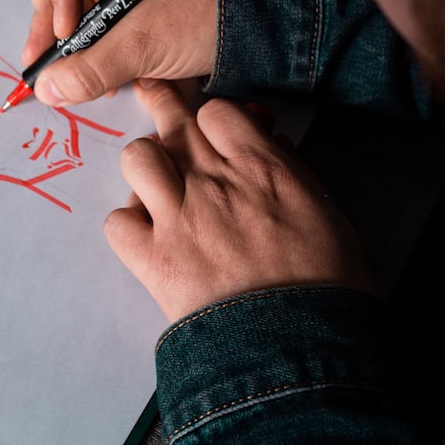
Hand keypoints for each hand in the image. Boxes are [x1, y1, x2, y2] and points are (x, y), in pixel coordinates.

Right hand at [20, 0, 216, 106]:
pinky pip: (88, 16)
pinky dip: (89, 46)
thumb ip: (91, 66)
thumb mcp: (146, 41)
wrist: (257, 28)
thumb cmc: (213, 11)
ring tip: (86, 75)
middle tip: (54, 63)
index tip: (68, 29)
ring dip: (72, 41)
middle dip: (53, 21)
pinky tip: (103, 72)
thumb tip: (47, 89)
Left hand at [105, 79, 376, 322]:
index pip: (216, 111)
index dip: (211, 117)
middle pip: (173, 122)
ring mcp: (179, 219)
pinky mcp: (153, 260)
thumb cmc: (325, 286)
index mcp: (261, 169)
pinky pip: (116, 222)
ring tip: (156, 185)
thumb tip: (273, 145)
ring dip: (144, 167)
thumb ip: (294, 174)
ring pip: (136, 158)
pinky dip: (127, 226)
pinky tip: (146, 237)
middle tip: (153, 96)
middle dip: (163, 107)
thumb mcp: (328, 215)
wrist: (297, 348)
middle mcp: (214, 183)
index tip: (210, 127)